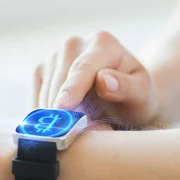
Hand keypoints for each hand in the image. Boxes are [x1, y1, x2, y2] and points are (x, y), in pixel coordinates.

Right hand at [34, 31, 159, 127]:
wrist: (122, 98)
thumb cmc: (135, 98)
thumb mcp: (141, 96)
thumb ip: (127, 88)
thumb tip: (104, 80)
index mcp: (103, 43)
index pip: (83, 68)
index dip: (71, 88)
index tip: (62, 108)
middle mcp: (75, 43)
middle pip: (61, 80)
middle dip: (65, 111)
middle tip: (77, 137)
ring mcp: (55, 56)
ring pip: (47, 92)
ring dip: (57, 116)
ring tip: (77, 130)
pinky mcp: (42, 71)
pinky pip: (38, 97)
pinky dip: (47, 115)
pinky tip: (65, 123)